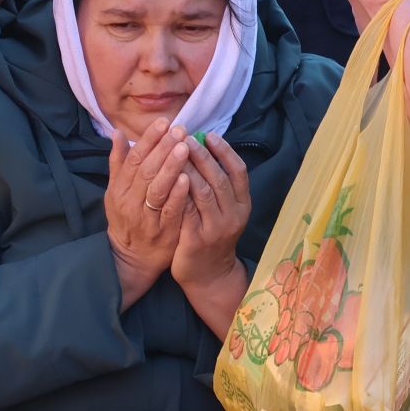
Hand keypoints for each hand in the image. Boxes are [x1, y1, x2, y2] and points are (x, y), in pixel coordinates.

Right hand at [102, 118, 194, 306]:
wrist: (131, 258)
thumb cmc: (126, 219)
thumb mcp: (116, 191)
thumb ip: (118, 163)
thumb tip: (117, 133)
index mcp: (119, 189)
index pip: (134, 158)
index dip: (149, 139)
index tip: (164, 122)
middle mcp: (130, 201)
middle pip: (146, 170)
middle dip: (163, 148)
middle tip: (180, 129)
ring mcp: (146, 217)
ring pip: (157, 188)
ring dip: (171, 166)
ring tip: (185, 147)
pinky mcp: (162, 232)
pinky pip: (170, 210)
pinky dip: (178, 194)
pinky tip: (189, 178)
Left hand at [172, 132, 251, 292]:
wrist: (209, 276)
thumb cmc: (213, 236)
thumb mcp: (224, 211)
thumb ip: (217, 185)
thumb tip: (202, 147)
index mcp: (242, 205)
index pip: (239, 171)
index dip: (225, 151)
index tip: (209, 135)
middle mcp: (234, 216)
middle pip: (220, 179)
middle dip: (203, 156)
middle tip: (186, 137)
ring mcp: (216, 229)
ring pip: (204, 193)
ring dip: (190, 170)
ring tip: (175, 153)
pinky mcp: (197, 240)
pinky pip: (187, 211)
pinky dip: (178, 194)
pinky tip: (166, 179)